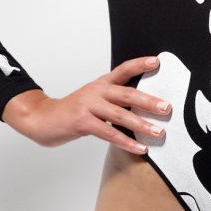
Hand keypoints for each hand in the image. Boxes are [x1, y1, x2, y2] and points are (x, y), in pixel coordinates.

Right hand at [0, 55, 171, 148]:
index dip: (140, 64)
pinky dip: (126, 142)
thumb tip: (145, 108)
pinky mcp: (81, 121)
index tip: (157, 62)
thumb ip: (115, 101)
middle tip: (167, 108)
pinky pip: (108, 133)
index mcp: (101, 84)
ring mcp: (88, 106)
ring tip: (159, 133)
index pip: (123, 69)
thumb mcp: (95, 100)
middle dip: (149, 101)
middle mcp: (96, 91)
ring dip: (141, 125)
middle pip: (126, 94)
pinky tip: (140, 148)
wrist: (42, 119)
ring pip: (119, 115)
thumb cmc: (73, 111)